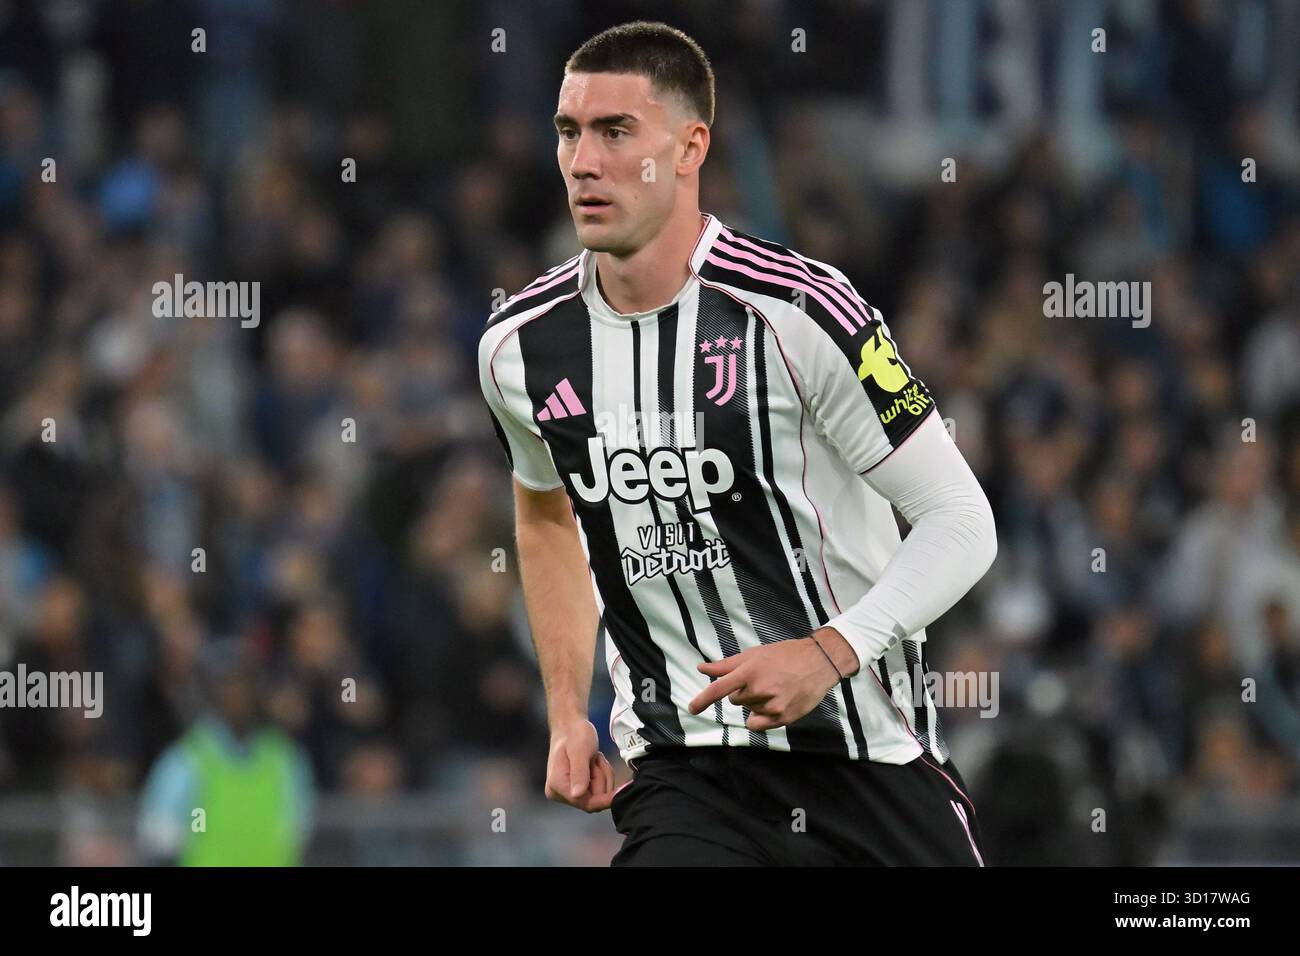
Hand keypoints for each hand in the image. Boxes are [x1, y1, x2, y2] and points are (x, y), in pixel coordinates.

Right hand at [544, 717, 620, 812]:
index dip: (605, 799)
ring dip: (602, 774)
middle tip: (596, 759)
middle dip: (601, 778)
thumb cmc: (574, 734)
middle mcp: (558, 792)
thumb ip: (579, 773)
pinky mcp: (575, 787)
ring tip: (594, 757)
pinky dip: (601, 774)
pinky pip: (596, 788)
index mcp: (557, 785)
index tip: (622, 788)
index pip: (586, 803)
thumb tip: (577, 795)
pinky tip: (593, 761)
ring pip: (597, 794)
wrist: (570, 725)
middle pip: (593, 799)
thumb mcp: (580, 751)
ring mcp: (566, 791)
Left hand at [687, 631, 851, 731]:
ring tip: (775, 688)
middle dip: (744, 692)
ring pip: (748, 711)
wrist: (818, 662)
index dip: (703, 700)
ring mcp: (772, 705)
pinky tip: (774, 704)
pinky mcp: (783, 718)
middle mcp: (759, 689)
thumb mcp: (754, 654)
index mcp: (749, 671)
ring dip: (756, 703)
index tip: (691, 709)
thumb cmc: (783, 655)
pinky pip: (758, 725)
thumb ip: (726, 665)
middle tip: (763, 679)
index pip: (719, 689)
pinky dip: (760, 718)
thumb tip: (701, 667)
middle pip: (735, 700)